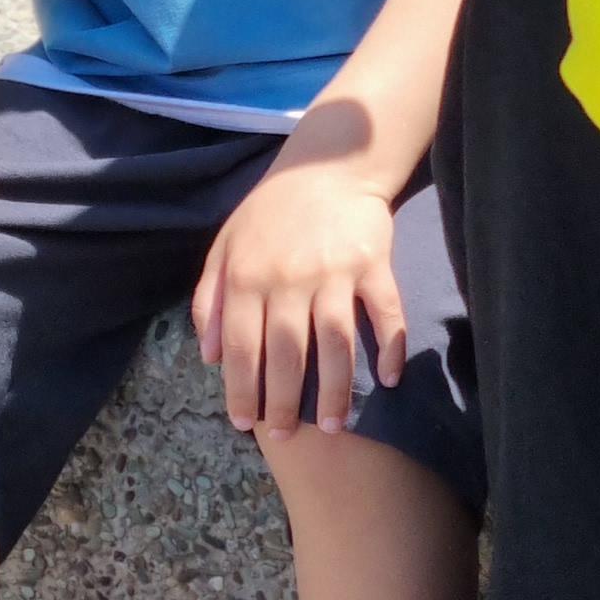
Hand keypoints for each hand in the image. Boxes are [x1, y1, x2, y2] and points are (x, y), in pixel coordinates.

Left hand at [192, 148, 407, 440]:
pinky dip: (391, 346)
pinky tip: (388, 379)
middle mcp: (289, 277)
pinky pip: (386, 311)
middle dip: (284, 403)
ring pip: (336, 342)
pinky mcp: (373, 262)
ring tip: (333, 426)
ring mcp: (334, 270)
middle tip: (286, 436)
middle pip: (287, 353)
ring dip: (335, 389)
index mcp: (248, 276)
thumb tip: (208, 356)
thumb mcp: (225, 246)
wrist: (327, 163)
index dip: (241, 388)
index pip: (240, 345)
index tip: (245, 423)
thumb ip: (209, 299)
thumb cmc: (271, 212)